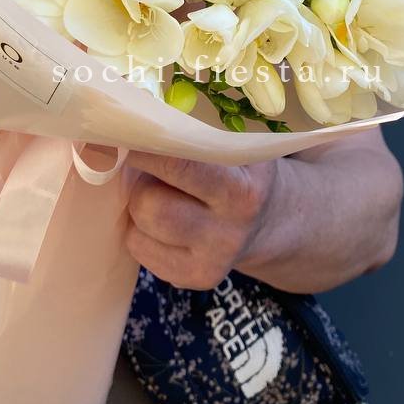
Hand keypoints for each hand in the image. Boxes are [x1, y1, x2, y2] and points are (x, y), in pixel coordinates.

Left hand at [125, 150, 280, 289]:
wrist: (271, 219)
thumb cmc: (242, 170)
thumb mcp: (235, 146)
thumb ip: (195, 136)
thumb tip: (135, 124)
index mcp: (242, 191)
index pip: (178, 167)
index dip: (146, 150)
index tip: (131, 136)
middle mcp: (228, 232)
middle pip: (150, 205)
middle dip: (139, 181)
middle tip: (147, 167)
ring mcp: (211, 262)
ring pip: (138, 230)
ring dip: (138, 205)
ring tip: (158, 191)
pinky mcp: (192, 279)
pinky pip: (139, 250)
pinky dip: (140, 230)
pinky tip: (163, 217)